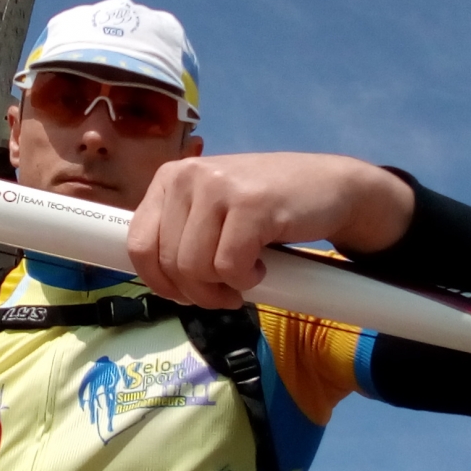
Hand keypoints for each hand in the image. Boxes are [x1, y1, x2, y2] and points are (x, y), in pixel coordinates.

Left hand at [126, 153, 414, 307]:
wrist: (332, 187)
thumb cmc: (268, 208)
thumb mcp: (212, 212)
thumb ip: (181, 234)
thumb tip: (155, 280)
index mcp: (169, 178)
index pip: (138, 243)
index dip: (158, 281)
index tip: (183, 295)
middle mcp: (188, 176)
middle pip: (169, 263)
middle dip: (196, 292)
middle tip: (224, 293)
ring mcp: (219, 186)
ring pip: (195, 269)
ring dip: (222, 289)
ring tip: (245, 276)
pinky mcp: (251, 204)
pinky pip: (229, 268)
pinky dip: (246, 280)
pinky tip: (261, 265)